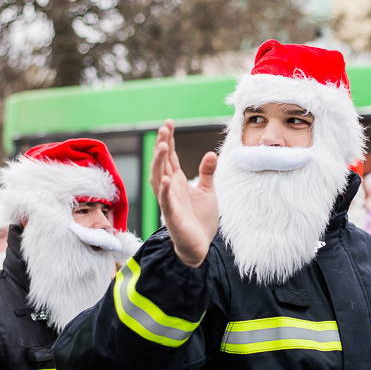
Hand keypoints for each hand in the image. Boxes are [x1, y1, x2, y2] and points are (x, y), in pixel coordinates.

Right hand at [149, 119, 218, 267]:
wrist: (200, 247)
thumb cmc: (200, 220)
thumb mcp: (207, 192)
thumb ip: (207, 173)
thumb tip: (211, 153)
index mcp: (178, 182)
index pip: (171, 158)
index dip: (169, 140)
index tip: (168, 123)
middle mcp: (170, 189)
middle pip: (162, 163)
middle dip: (162, 146)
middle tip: (164, 128)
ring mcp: (170, 202)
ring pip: (159, 179)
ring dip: (160, 163)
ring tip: (164, 146)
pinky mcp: (173, 217)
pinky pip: (166, 202)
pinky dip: (165, 191)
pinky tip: (166, 179)